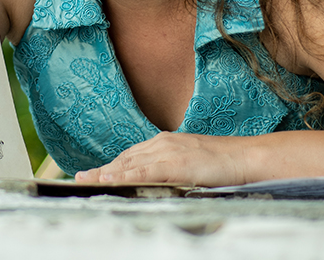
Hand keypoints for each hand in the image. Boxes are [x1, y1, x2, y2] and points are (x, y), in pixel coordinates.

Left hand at [74, 131, 248, 185]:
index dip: (111, 165)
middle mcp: (161, 144)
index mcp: (164, 143)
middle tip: (80, 178)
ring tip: (87, 180)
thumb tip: (155, 180)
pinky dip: (125, 175)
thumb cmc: (220, 163)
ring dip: (106, 172)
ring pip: (129, 163)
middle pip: (125, 158)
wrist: (243, 157)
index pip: (131, 156)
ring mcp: (167, 151)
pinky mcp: (175, 163)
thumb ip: (170, 168)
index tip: (93, 173)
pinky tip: (111, 179)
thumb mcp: (189, 162)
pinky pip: (144, 170)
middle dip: (102, 169)